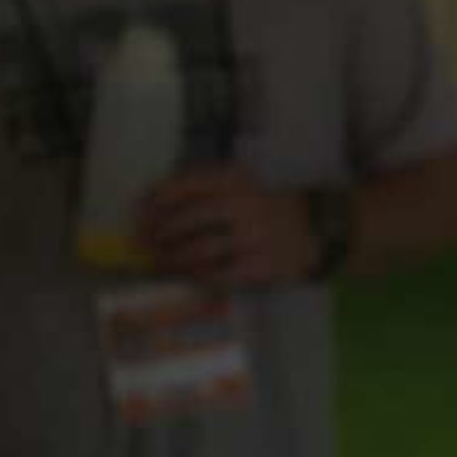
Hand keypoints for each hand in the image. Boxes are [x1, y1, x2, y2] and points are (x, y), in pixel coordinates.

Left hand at [137, 165, 319, 290]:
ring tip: (163, 264)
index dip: (154, 202)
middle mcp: (245, 203)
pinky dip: (199, 277)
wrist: (316, 228)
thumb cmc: (261, 208)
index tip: (140, 217)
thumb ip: (194, 188)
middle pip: (185, 219)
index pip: (183, 185)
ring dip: (172, 260)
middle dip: (159, 235)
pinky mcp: (263, 264)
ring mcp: (256, 235)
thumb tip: (142, 204)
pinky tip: (193, 276)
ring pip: (198, 250)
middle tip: (145, 247)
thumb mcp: (234, 185)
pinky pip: (219, 274)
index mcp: (235, 178)